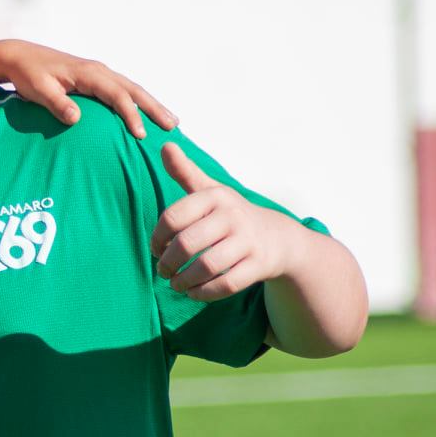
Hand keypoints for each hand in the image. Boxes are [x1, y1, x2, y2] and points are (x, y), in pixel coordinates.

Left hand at [0, 40, 176, 136]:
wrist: (20, 57)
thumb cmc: (28, 75)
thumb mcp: (38, 90)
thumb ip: (57, 103)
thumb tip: (75, 118)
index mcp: (88, 73)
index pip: (116, 95)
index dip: (130, 114)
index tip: (141, 134)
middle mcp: (99, 71)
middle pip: (133, 90)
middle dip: (154, 107)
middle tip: (173, 126)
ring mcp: (99, 74)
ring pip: (131, 89)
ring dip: (151, 104)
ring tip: (171, 121)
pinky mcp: (95, 79)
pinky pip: (122, 91)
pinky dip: (137, 101)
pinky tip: (146, 114)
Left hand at [150, 144, 296, 300]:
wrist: (279, 237)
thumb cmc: (231, 214)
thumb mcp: (210, 191)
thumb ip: (184, 171)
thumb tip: (165, 144)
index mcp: (216, 196)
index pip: (173, 217)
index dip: (157, 237)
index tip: (156, 249)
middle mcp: (233, 216)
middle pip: (187, 244)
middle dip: (168, 262)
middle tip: (163, 271)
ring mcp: (248, 241)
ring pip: (206, 266)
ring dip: (183, 280)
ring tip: (175, 284)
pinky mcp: (259, 265)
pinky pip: (226, 284)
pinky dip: (204, 292)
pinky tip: (193, 292)